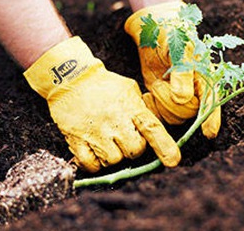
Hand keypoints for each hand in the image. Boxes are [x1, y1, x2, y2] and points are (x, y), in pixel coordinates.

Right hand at [24, 36, 180, 171]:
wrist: (70, 79)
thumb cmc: (103, 85)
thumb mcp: (129, 89)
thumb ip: (142, 109)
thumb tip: (154, 129)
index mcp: (130, 107)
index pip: (152, 128)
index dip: (164, 146)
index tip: (172, 161)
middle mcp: (114, 121)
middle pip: (134, 150)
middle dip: (132, 148)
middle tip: (123, 137)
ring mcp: (95, 131)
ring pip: (113, 160)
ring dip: (112, 155)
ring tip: (106, 140)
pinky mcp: (77, 139)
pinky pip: (91, 164)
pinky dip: (94, 163)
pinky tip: (93, 150)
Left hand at [124, 2, 220, 138]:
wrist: (155, 32)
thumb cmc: (173, 35)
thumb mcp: (179, 49)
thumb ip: (182, 73)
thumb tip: (182, 99)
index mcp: (205, 78)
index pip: (212, 102)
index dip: (211, 119)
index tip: (209, 133)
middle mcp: (194, 92)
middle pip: (189, 113)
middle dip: (172, 104)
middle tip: (160, 85)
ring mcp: (178, 97)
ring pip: (174, 117)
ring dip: (161, 104)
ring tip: (156, 85)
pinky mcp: (162, 99)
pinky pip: (159, 115)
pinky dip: (151, 109)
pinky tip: (147, 95)